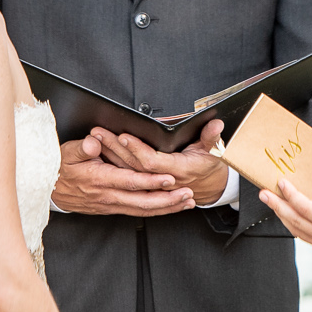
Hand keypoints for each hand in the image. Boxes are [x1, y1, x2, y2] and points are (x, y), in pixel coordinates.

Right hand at [52, 134, 195, 216]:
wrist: (47, 189)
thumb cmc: (59, 167)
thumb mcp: (67, 152)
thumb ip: (82, 147)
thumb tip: (93, 142)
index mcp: (99, 179)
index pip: (130, 181)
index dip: (151, 181)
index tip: (169, 178)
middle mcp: (107, 196)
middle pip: (142, 202)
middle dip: (167, 200)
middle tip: (187, 195)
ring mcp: (109, 205)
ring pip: (142, 210)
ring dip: (165, 208)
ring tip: (186, 203)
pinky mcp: (110, 209)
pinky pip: (136, 212)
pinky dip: (154, 211)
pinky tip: (168, 208)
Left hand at [94, 122, 228, 207]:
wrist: (209, 189)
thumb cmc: (208, 168)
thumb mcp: (213, 152)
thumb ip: (211, 138)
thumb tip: (216, 123)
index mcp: (177, 171)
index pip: (151, 162)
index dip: (137, 149)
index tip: (124, 135)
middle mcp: (161, 180)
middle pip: (132, 165)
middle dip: (114, 148)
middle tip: (99, 132)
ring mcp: (152, 186)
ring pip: (125, 170)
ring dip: (109, 153)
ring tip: (95, 137)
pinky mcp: (145, 187)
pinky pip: (125, 175)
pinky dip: (112, 164)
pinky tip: (100, 152)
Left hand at [258, 178, 311, 257]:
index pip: (306, 209)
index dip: (291, 195)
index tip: (281, 183)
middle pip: (295, 221)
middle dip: (277, 206)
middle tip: (264, 192)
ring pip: (297, 230)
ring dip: (282, 215)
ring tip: (271, 201)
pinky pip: (305, 235)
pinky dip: (294, 223)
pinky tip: (288, 214)